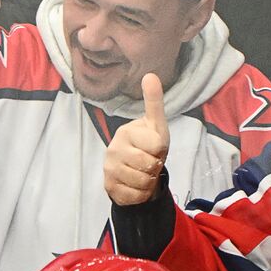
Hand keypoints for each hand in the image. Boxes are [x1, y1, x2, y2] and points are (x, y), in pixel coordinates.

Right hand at [103, 73, 169, 204]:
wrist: (133, 170)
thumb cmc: (147, 145)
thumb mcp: (156, 124)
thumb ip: (153, 102)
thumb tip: (150, 75)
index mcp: (126, 132)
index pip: (157, 145)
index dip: (161, 149)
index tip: (154, 147)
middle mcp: (113, 149)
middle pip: (149, 164)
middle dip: (156, 166)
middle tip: (149, 161)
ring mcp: (109, 169)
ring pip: (142, 181)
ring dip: (149, 181)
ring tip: (143, 173)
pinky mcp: (109, 187)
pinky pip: (135, 195)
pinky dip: (141, 193)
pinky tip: (136, 185)